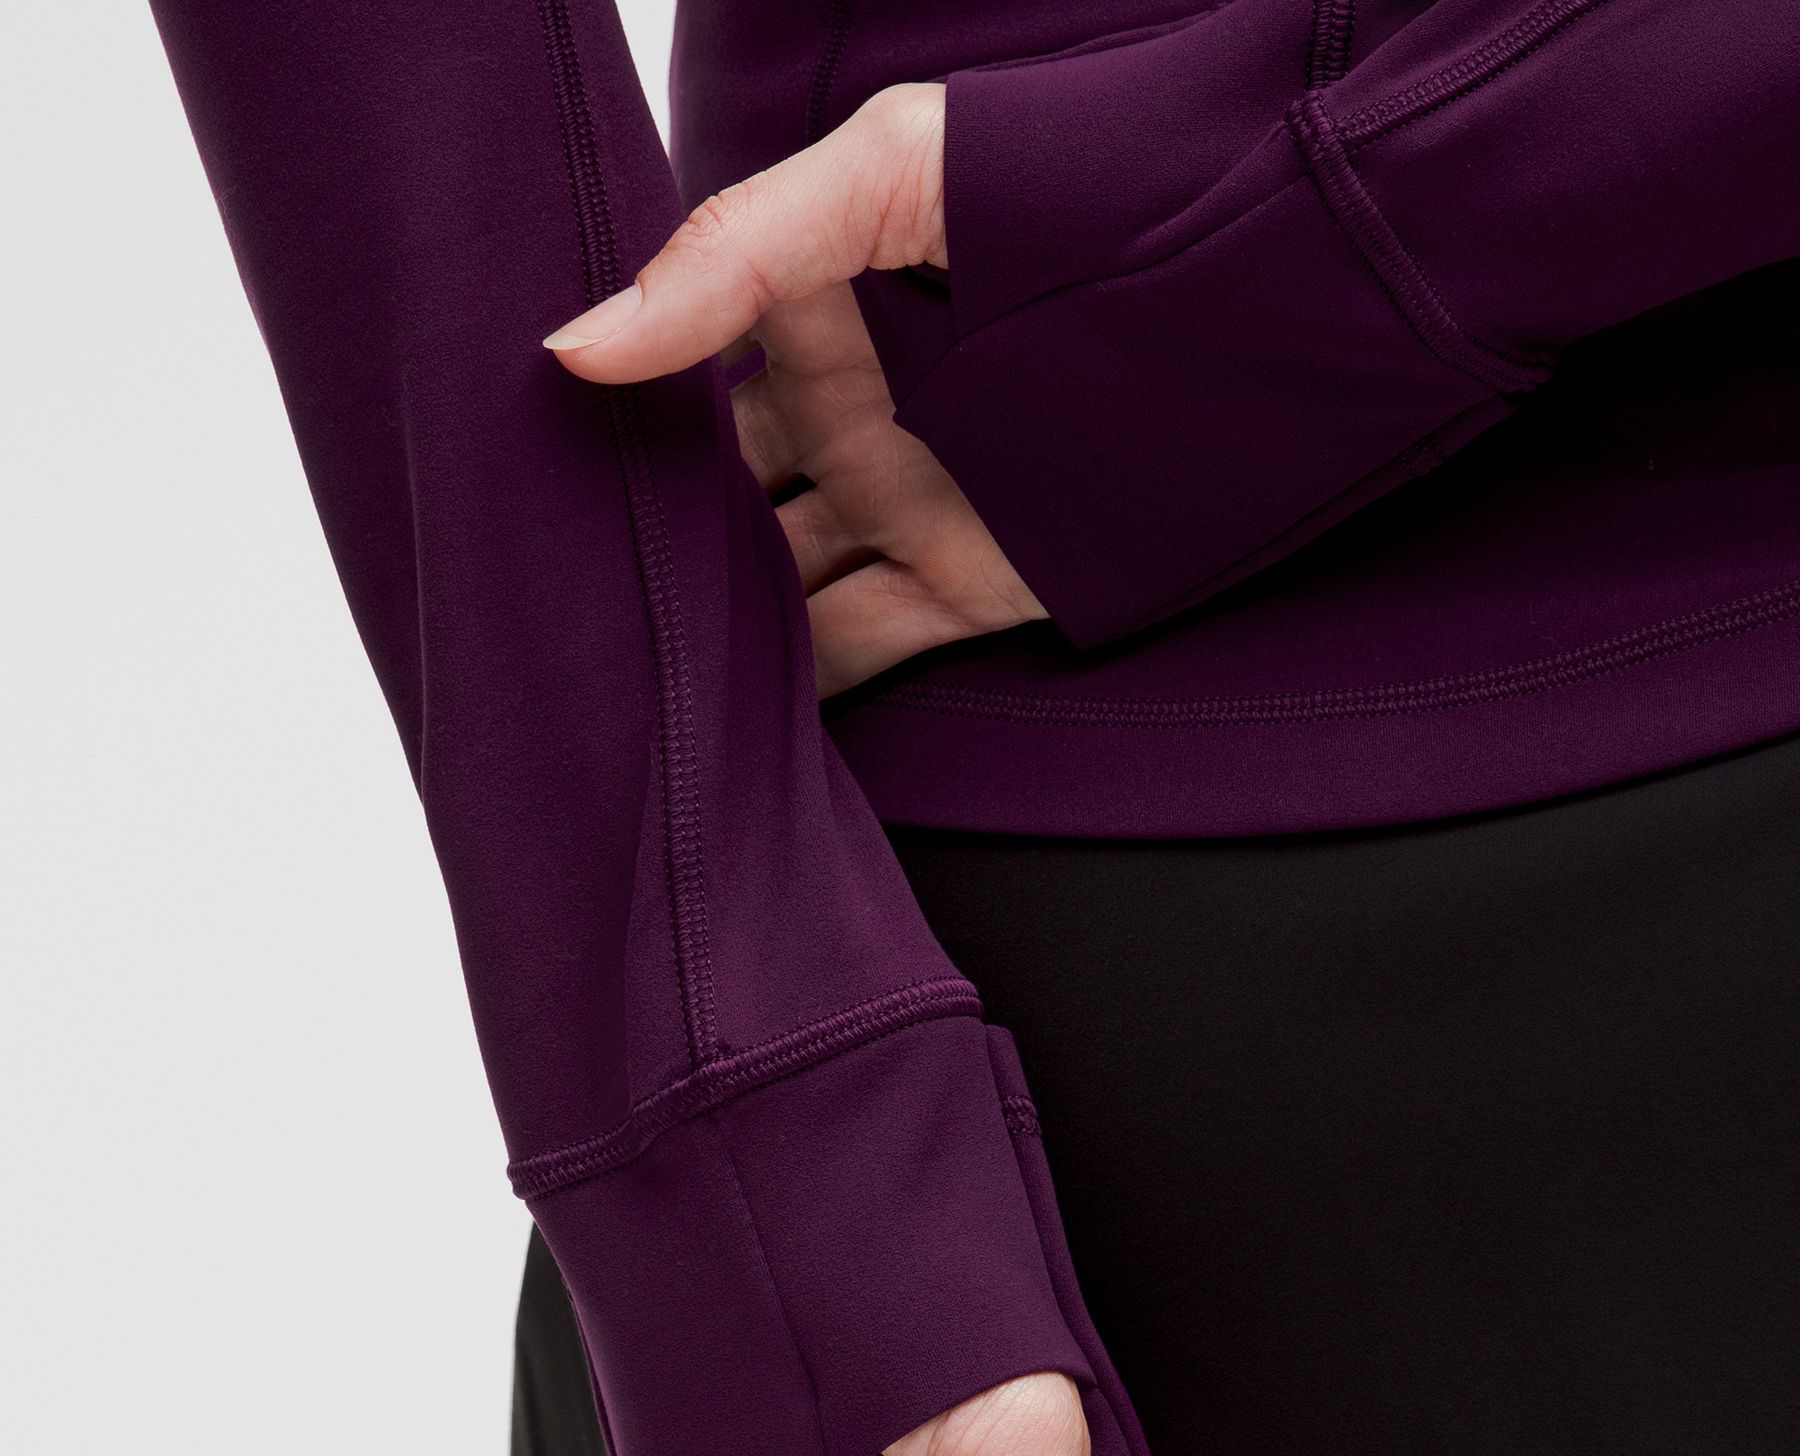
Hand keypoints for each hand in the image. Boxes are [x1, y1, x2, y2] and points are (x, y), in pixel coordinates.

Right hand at [545, 85, 1046, 695]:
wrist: (1270, 290)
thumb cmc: (1085, 183)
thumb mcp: (892, 170)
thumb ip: (734, 251)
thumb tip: (576, 348)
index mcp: (816, 308)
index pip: (679, 372)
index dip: (605, 416)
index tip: (517, 463)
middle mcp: (845, 413)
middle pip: (713, 493)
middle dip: (642, 536)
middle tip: (542, 586)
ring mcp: (899, 505)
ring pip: (769, 583)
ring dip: (703, 623)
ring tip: (606, 668)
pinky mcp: (962, 590)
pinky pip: (852, 650)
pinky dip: (791, 687)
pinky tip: (714, 712)